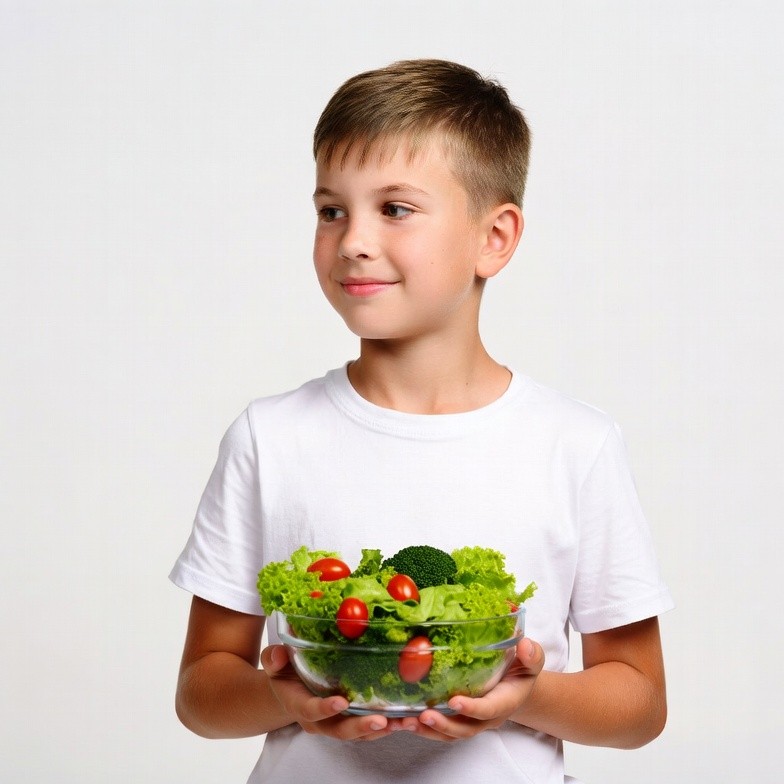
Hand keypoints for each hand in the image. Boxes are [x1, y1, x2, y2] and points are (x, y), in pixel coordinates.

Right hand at [260, 644, 394, 740]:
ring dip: (380, 729)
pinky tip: (403, 719)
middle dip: (360, 727)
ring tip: (401, 722)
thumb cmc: (284, 671)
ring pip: (357, 733)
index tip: (341, 702)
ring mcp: (335, 723)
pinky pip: (367, 729)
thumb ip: (274, 658)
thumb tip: (279, 655)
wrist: (289, 688)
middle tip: (380, 721)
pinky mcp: (349, 720)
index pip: (310, 710)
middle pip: (339, 730)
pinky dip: (385, 726)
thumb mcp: (275, 662)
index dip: (324, 709)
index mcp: (298, 704)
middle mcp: (318, 720)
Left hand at [400, 637, 544, 741]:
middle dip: (444, 724)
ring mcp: (471, 720)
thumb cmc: (522, 668)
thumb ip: (532, 655)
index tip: (454, 701)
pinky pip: (440, 729)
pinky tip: (402, 720)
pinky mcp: (458, 718)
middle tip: (424, 715)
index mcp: (504, 701)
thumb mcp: (532, 659)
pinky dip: (421, 728)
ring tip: (406, 722)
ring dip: (427, 730)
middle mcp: (486, 717)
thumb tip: (524, 646)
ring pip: (449, 733)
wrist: (516, 683)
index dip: (472, 708)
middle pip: (465, 728)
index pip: (488, 709)